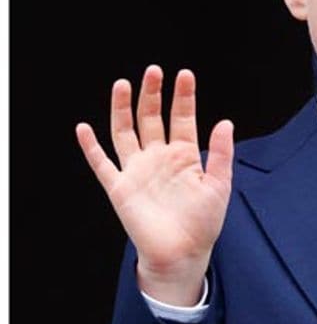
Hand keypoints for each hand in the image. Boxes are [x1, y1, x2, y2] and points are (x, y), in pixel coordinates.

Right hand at [76, 66, 233, 306]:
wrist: (182, 253)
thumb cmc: (203, 222)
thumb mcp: (220, 185)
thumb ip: (221, 153)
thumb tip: (225, 122)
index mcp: (184, 155)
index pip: (182, 118)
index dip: (183, 97)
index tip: (184, 74)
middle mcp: (158, 158)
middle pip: (151, 119)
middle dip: (152, 95)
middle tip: (153, 71)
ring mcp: (137, 171)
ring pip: (125, 133)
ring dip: (123, 110)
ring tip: (122, 85)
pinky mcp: (120, 188)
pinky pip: (101, 164)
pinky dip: (91, 147)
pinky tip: (84, 128)